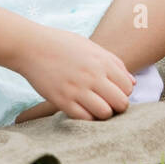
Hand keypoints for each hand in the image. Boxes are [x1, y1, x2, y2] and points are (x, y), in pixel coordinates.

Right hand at [12, 27, 135, 120]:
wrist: (31, 46)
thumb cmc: (62, 44)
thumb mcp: (91, 47)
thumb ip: (114, 63)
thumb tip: (133, 84)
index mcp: (102, 61)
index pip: (128, 87)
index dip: (123, 93)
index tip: (114, 93)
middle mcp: (92, 75)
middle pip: (120, 103)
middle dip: (117, 106)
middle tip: (108, 104)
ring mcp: (77, 89)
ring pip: (105, 113)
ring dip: (103, 114)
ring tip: (95, 108)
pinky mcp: (62, 100)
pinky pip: (84, 118)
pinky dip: (87, 118)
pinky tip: (82, 110)